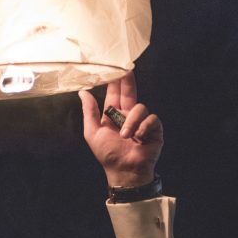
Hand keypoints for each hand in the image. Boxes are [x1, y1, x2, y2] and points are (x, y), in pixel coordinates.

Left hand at [79, 71, 162, 187]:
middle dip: (128, 81)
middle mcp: (129, 115)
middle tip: (127, 69)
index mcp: (114, 115)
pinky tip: (139, 138)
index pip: (115, 93)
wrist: (124, 171)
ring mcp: (142, 122)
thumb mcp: (93, 133)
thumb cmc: (108, 154)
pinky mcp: (154, 129)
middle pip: (130, 92)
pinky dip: (144, 127)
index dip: (115, 81)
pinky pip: (151, 119)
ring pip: (140, 108)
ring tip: (125, 136)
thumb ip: (89, 112)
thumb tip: (83, 92)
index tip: (115, 66)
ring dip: (132, 121)